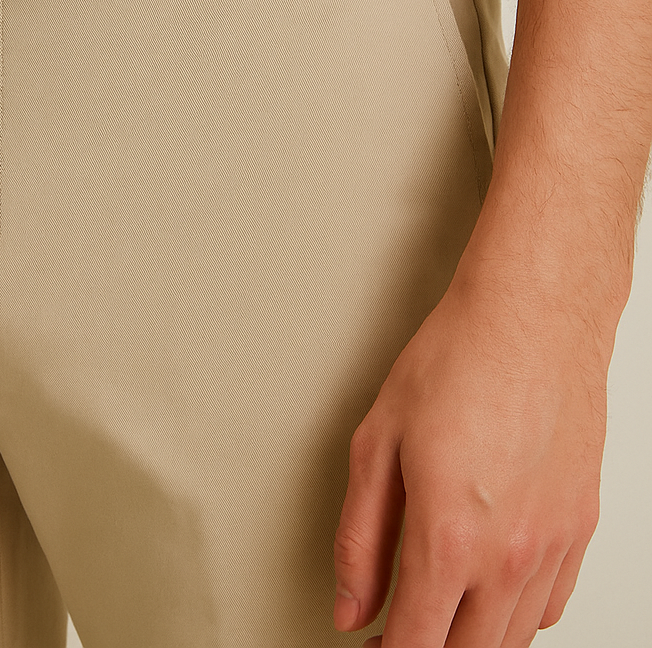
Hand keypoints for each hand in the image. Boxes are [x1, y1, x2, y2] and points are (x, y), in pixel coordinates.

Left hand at [333, 268, 604, 645]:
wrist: (533, 316)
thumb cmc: (458, 359)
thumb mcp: (377, 442)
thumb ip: (359, 538)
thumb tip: (352, 608)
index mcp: (449, 537)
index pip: (417, 647)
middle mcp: (508, 555)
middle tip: (396, 631)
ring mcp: (552, 544)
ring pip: (515, 641)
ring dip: (473, 640)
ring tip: (438, 612)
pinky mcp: (580, 526)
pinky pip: (551, 606)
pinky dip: (517, 614)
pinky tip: (489, 587)